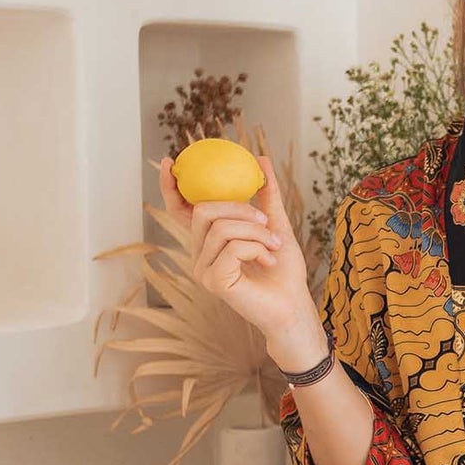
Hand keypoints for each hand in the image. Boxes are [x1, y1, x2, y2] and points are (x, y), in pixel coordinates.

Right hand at [156, 150, 319, 351]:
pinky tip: (268, 261)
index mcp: (208, 241)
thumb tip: (261, 160)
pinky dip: (256, 248)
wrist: (294, 304)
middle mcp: (199, 254)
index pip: (180, 211)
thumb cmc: (284, 269)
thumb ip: (267, 195)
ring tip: (275, 246)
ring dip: (256, 232)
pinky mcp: (214, 282)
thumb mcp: (276, 224)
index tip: (171, 160)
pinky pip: (231, 248)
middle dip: (239, 208)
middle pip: (203, 211)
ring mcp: (203, 270)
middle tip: (265, 218)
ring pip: (221, 229)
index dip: (170, 187)